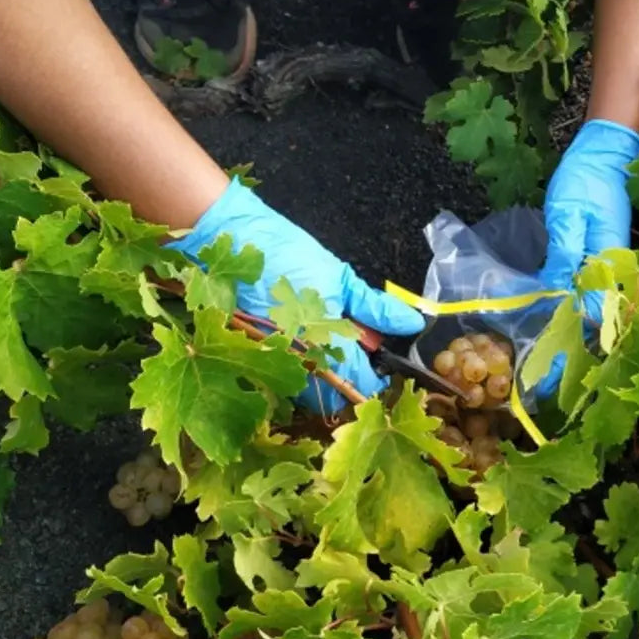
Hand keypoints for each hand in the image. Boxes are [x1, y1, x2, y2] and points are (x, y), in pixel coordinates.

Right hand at [168, 177, 425, 413]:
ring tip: (329, 342)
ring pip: (311, 390)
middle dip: (351, 377)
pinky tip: (304, 342)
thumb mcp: (338, 278)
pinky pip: (287, 379)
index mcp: (325, 343)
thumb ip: (375, 308)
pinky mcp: (255, 361)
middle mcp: (298, 364)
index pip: (363, 383)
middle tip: (359, 351)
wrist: (226, 244)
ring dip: (326, 375)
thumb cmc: (285, 255)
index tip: (384, 363)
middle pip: (336, 394)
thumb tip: (412, 324)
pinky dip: (301, 368)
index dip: (378, 376)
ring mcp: (274, 366)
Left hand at [535, 119, 638, 395]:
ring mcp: (607, 269)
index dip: (572, 351)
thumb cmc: (588, 180)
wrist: (608, 153)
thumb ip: (564, 255)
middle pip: (594, 324)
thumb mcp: (569, 215)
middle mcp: (613, 273)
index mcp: (610, 265)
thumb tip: (555, 296)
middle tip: (537, 387)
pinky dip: (566, 316)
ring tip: (539, 370)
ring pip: (589, 314)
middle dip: (568, 356)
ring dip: (566, 341)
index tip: (549, 379)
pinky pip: (584, 297)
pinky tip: (548, 332)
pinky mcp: (598, 262)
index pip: (594, 319)